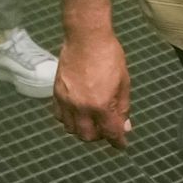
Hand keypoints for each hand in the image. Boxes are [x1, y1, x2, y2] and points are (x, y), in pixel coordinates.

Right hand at [53, 27, 130, 145]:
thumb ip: (123, 106)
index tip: (121, 144)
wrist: (86, 37)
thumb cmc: (109, 56)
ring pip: (71, 129)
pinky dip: (68, 120)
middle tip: (107, 128)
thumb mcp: (124, 82)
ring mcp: (66, 101)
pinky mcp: (56, 94)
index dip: (118, 141)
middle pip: (88, 136)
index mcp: (101, 105)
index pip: (110, 133)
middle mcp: (81, 107)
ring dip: (83, 130)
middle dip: (99, 136)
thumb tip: (125, 125)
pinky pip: (59, 116)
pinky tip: (77, 113)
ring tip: (92, 121)